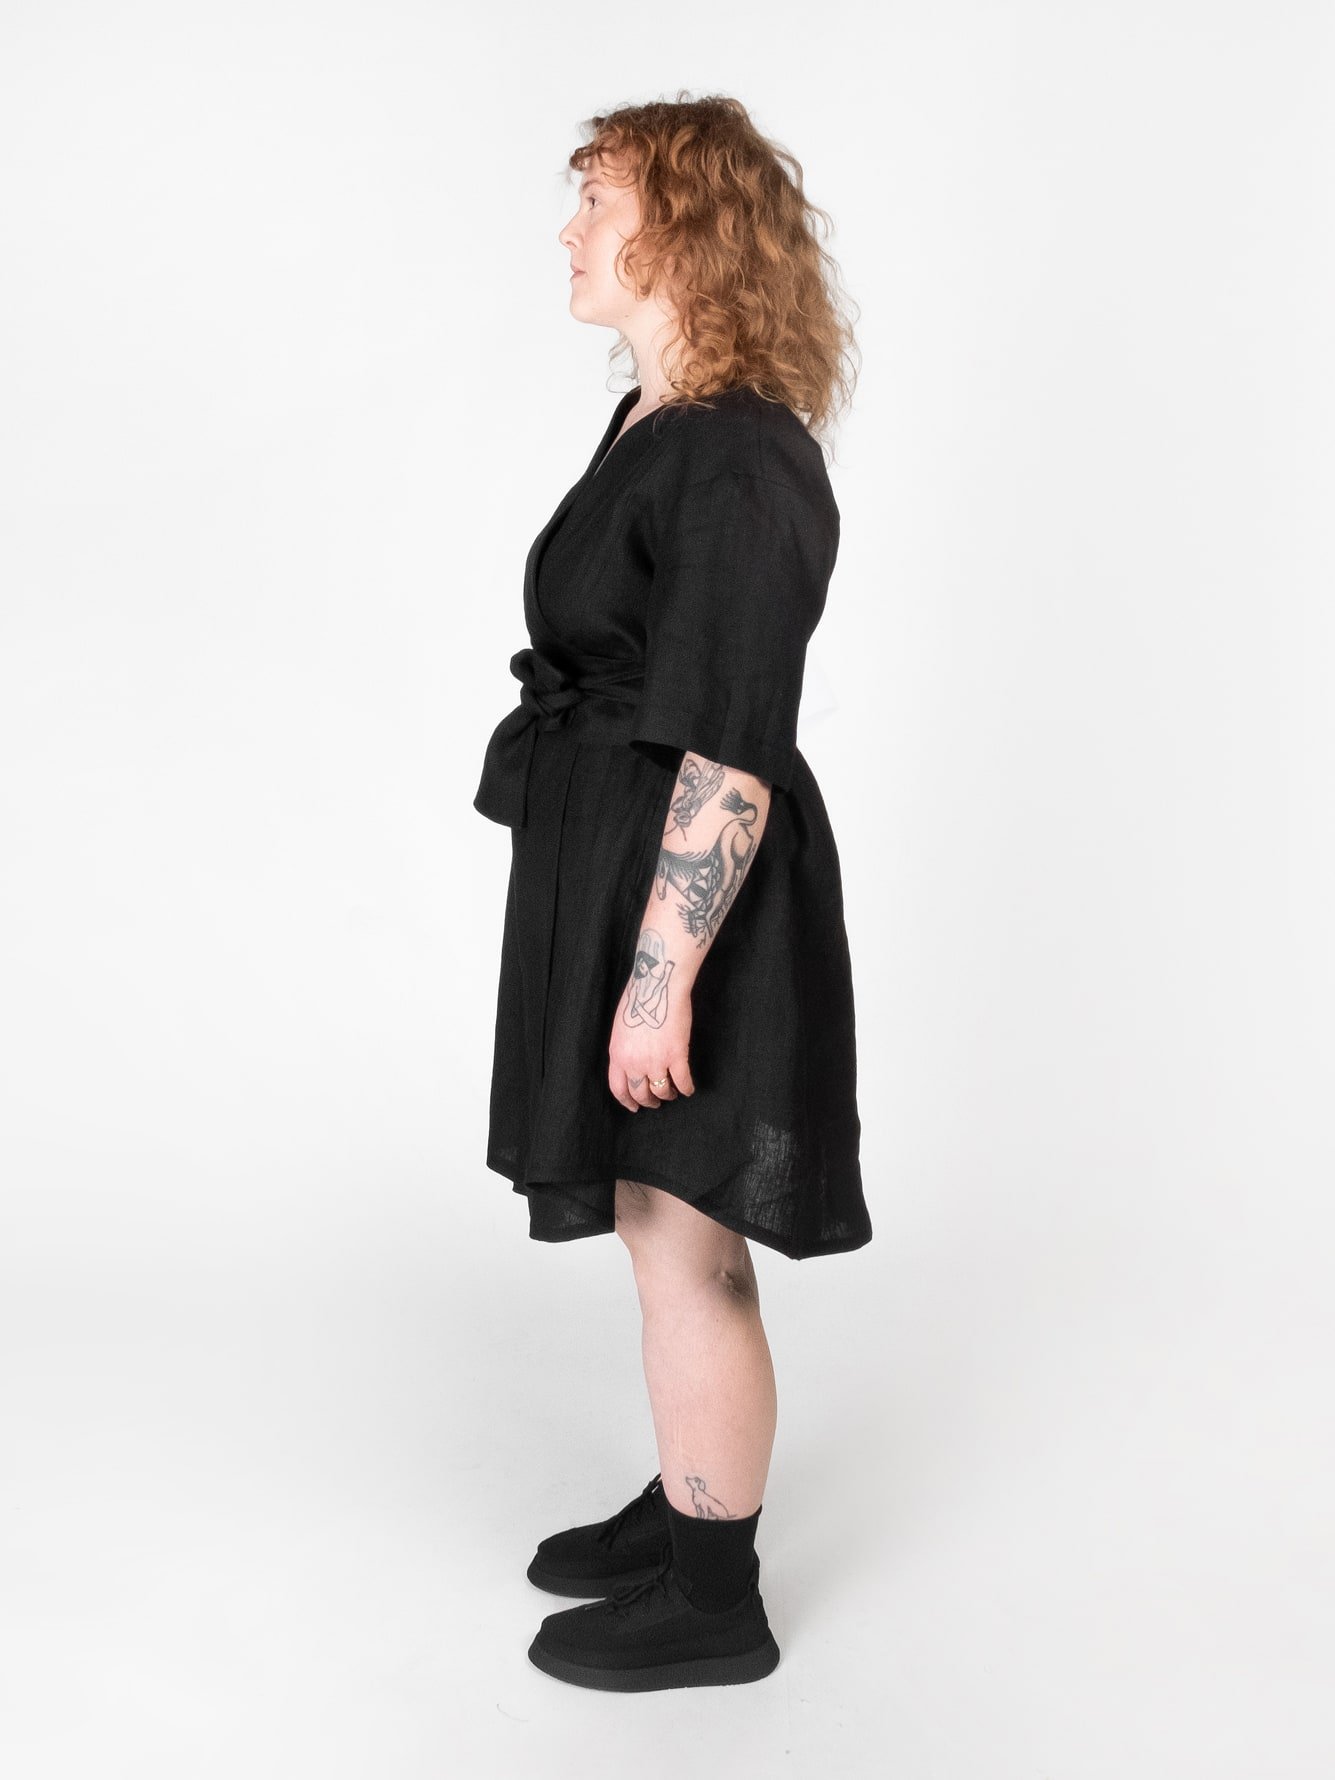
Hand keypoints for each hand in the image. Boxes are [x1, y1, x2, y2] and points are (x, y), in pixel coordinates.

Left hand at [607, 949, 696, 1111]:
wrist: (657, 986)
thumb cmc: (638, 999)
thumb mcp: (621, 1028)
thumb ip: (624, 1048)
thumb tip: (631, 1060)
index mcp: (618, 1054)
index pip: (618, 1088)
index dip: (627, 1101)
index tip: (634, 1106)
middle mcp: (634, 1062)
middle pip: (640, 1093)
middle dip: (648, 1101)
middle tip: (655, 1102)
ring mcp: (656, 1061)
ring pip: (662, 1091)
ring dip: (667, 1095)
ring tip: (672, 1093)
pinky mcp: (676, 1056)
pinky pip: (682, 1081)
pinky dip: (686, 1088)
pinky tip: (688, 1089)